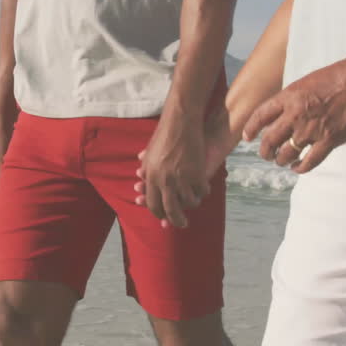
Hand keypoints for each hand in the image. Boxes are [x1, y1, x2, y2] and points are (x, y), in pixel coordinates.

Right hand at [0, 120, 14, 208]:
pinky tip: (24, 184)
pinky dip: (14, 179)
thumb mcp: (3, 158)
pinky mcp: (7, 157)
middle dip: (0, 197)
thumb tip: (5, 192)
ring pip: (2, 180)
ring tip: (17, 199)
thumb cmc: (2, 137)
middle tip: (9, 209)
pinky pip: (10, 173)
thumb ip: (3, 175)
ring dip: (8, 188)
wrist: (6, 119)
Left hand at [134, 105, 235, 226]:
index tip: (165, 218)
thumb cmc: (164, 135)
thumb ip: (147, 171)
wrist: (181, 121)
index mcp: (151, 177)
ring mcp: (182, 178)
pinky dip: (203, 192)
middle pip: (171, 211)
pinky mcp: (197, 173)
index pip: (153, 205)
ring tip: (194, 201)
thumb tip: (142, 185)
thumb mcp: (149, 154)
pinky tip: (203, 189)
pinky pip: (201, 191)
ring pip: (189, 202)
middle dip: (177, 221)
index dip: (159, 214)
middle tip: (182, 224)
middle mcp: (165, 181)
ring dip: (192, 204)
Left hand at [243, 56, 345, 173]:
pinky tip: (297, 168)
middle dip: (265, 151)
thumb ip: (290, 100)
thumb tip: (278, 116)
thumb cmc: (335, 78)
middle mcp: (296, 115)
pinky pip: (309, 162)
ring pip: (286, 154)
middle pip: (270, 140)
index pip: (260, 116)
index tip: (247, 137)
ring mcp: (312, 129)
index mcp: (288, 97)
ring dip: (281, 160)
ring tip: (282, 161)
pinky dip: (300, 168)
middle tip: (266, 155)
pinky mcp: (329, 140)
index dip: (251, 129)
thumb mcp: (304, 83)